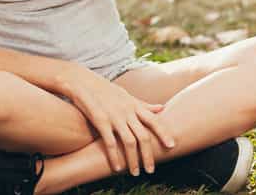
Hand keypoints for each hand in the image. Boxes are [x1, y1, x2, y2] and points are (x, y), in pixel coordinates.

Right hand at [53, 64, 175, 175]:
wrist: (83, 83)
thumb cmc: (106, 90)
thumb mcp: (127, 95)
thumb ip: (144, 105)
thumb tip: (162, 108)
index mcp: (134, 105)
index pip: (154, 121)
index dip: (164, 134)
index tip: (172, 146)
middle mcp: (127, 111)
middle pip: (143, 136)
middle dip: (149, 154)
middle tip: (151, 170)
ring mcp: (114, 117)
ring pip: (130, 142)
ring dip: (134, 160)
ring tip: (135, 172)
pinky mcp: (101, 121)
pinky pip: (111, 143)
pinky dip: (115, 157)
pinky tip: (118, 168)